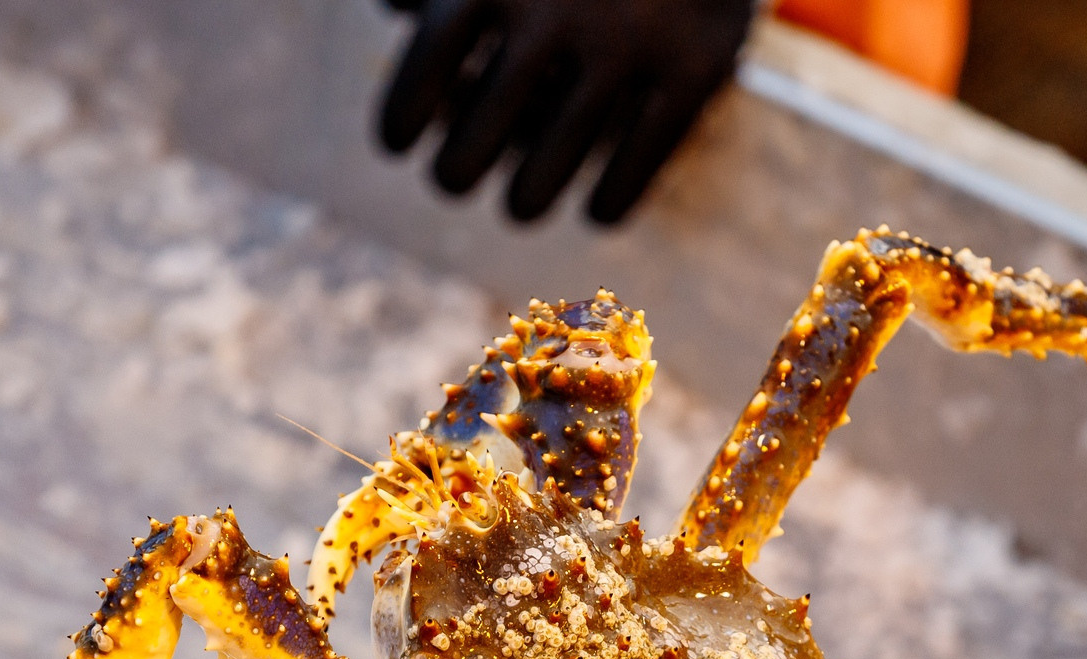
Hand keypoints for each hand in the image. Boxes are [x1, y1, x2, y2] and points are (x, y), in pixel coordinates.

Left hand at [376, 0, 754, 223]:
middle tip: (453, 180)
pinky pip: (637, 162)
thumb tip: (392, 6)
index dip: (401, 117)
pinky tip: (598, 209)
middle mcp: (556, 9)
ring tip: (521, 204)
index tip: (396, 144)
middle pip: (478, 136)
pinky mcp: (694, 66)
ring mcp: (627, 42)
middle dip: (455, 171)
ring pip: (550, 167)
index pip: (425, 67)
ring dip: (526, 199)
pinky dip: (612, 199)